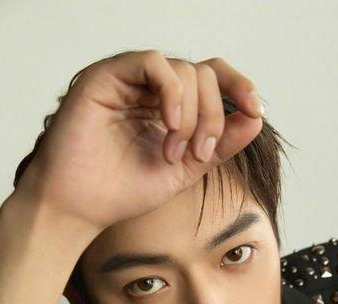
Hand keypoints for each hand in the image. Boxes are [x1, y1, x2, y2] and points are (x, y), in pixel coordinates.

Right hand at [16, 50, 263, 233]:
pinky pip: (154, 63)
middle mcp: (152, 90)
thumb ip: (220, 145)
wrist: (81, 207)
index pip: (214, 78)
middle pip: (205, 74)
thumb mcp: (187, 170)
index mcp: (172, 107)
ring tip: (173, 153)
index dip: (240, 87)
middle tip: (198, 154)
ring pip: (184, 70)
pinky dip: (171, 93)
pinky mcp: (108, 75)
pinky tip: (168, 126)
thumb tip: (256, 117)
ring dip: (191, 115)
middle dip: (213, 116)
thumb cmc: (124, 190)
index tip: (256, 111)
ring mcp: (131, 80)